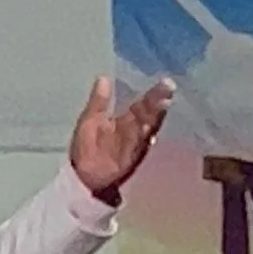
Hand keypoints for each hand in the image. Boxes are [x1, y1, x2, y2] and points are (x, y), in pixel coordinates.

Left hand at [68, 76, 173, 201]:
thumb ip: (99, 101)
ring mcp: (133, 146)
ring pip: (147, 129)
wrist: (82, 175)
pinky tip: (149, 129)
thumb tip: (104, 78)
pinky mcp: (129, 160)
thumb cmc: (87, 147)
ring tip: (164, 102)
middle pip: (148, 114)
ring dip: (155, 118)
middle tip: (170, 87)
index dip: (154, 94)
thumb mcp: (90, 119)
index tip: (167, 82)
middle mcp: (133, 132)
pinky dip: (143, 139)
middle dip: (158, 102)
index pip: (142, 105)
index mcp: (125, 120)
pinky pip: (138, 148)